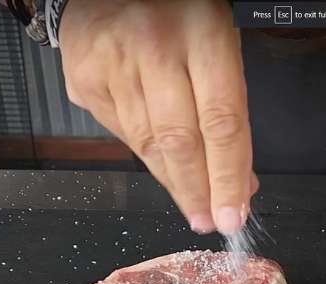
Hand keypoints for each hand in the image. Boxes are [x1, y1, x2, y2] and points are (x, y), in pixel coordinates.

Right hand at [59, 0, 254, 233]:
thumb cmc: (177, 10)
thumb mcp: (219, 37)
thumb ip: (230, 101)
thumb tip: (240, 177)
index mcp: (202, 33)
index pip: (221, 120)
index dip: (228, 175)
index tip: (233, 214)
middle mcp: (154, 48)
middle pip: (180, 140)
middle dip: (198, 191)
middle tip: (210, 221)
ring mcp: (113, 64)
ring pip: (147, 143)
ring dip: (173, 181)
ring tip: (192, 203)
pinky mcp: (84, 79)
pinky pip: (121, 133)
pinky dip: (145, 155)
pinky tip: (162, 167)